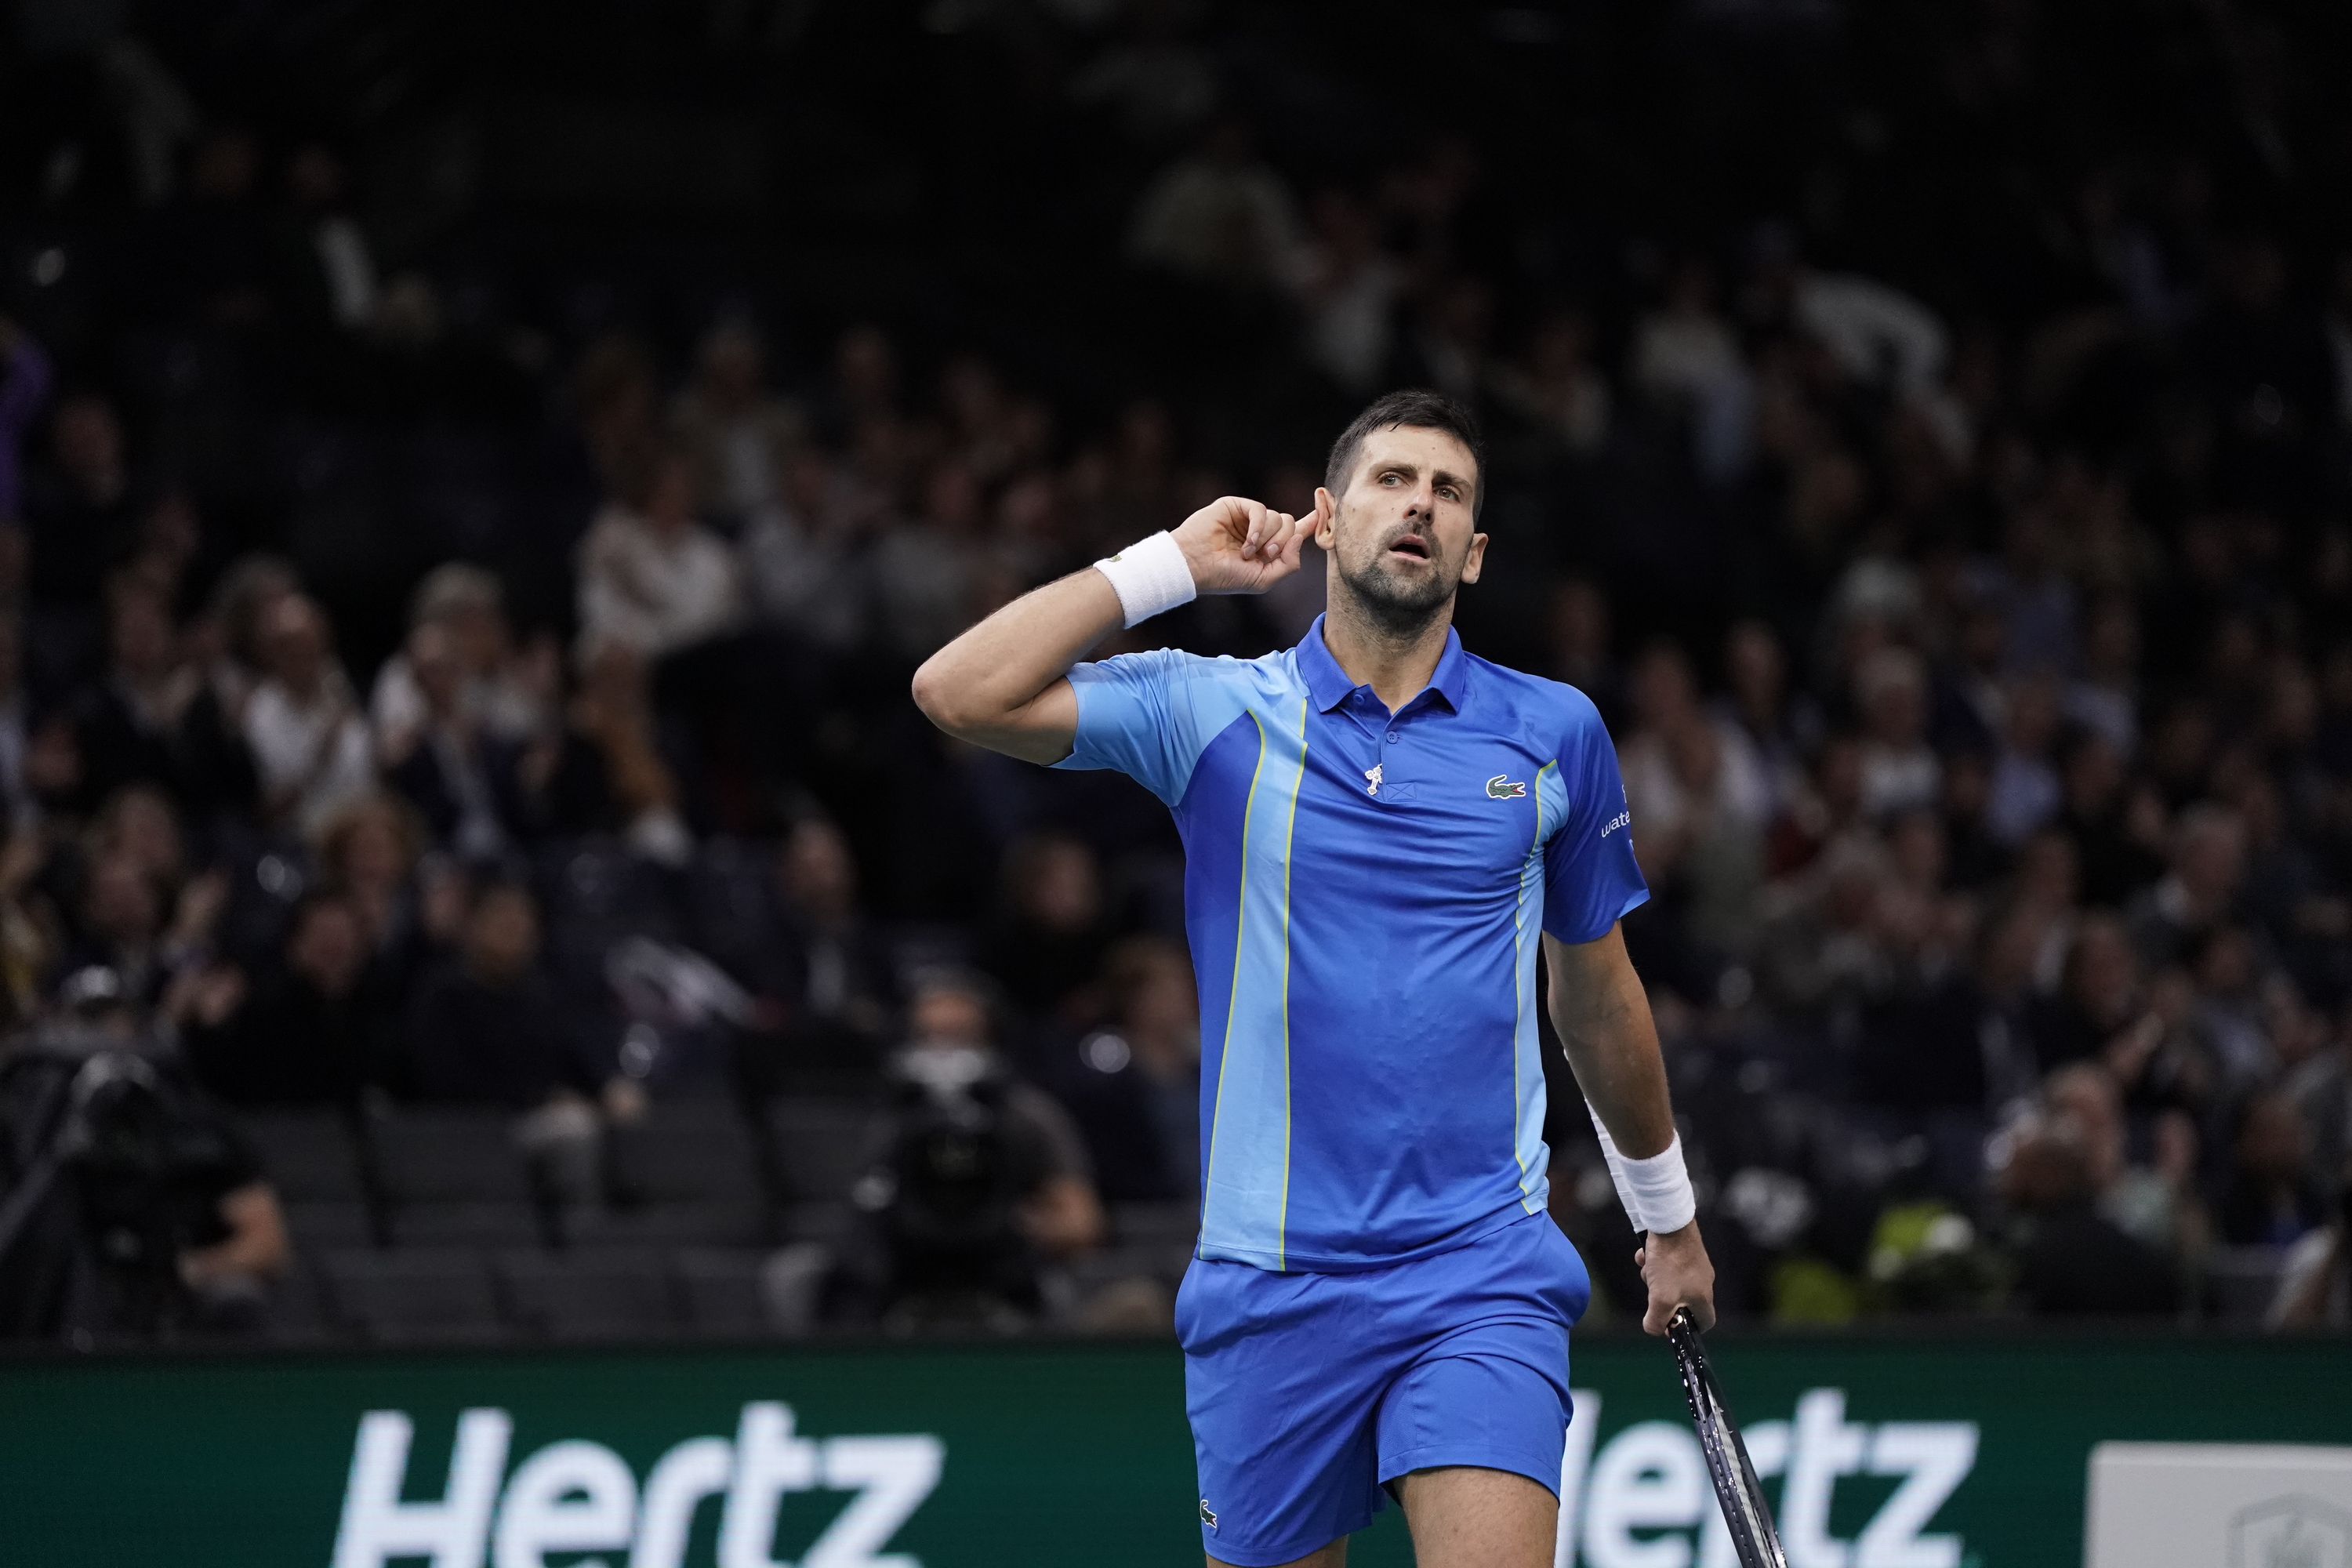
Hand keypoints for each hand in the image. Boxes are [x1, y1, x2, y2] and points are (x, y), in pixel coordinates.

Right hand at [1171, 493, 1324, 594]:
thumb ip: (1288, 564)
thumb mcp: (1264, 580)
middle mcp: (1260, 530)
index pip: (1295, 532)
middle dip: (1283, 542)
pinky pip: (1262, 510)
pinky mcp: (1236, 506)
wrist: (1195, 566)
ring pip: (1279, 518)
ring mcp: (1248, 517)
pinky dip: (1259, 527)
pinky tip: (1247, 542)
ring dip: (1268, 539)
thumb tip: (1298, 540)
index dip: (1311, 523)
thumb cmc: (1225, 577)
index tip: (1323, 511)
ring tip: (1248, 553)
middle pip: (1291, 525)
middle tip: (1266, 556)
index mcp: (1267, 547)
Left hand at [1636, 1220, 1716, 1334]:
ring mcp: (1694, 1264)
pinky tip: (1644, 1254)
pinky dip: (1653, 1261)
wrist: (1670, 1221)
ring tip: (1648, 1267)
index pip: (1705, 1322)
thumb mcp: (1660, 1298)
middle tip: (1652, 1290)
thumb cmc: (1669, 1262)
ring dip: (1654, 1277)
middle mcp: (1703, 1281)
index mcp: (1703, 1297)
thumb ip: (1656, 1320)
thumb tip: (1653, 1329)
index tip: (1670, 1325)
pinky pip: (1666, 1263)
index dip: (1690, 1328)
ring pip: (1670, 1281)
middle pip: (1682, 1302)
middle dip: (1662, 1299)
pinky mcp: (1684, 1250)